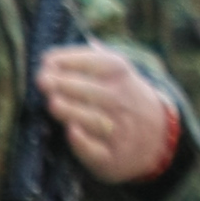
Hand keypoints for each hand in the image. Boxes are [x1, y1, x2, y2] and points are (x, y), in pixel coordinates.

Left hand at [41, 46, 177, 181]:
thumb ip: (96, 58)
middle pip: (95, 92)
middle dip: (66, 84)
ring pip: (96, 121)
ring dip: (73, 111)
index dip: (71, 60)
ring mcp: (120, 132)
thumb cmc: (123, 100)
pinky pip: (98, 152)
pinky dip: (85, 143)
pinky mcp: (113, 158)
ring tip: (53, 103)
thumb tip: (75, 42)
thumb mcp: (119, 75)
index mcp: (123, 77)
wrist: (158, 140)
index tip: (46, 60)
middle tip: (42, 81)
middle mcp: (124, 103)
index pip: (99, 63)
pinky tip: (73, 132)